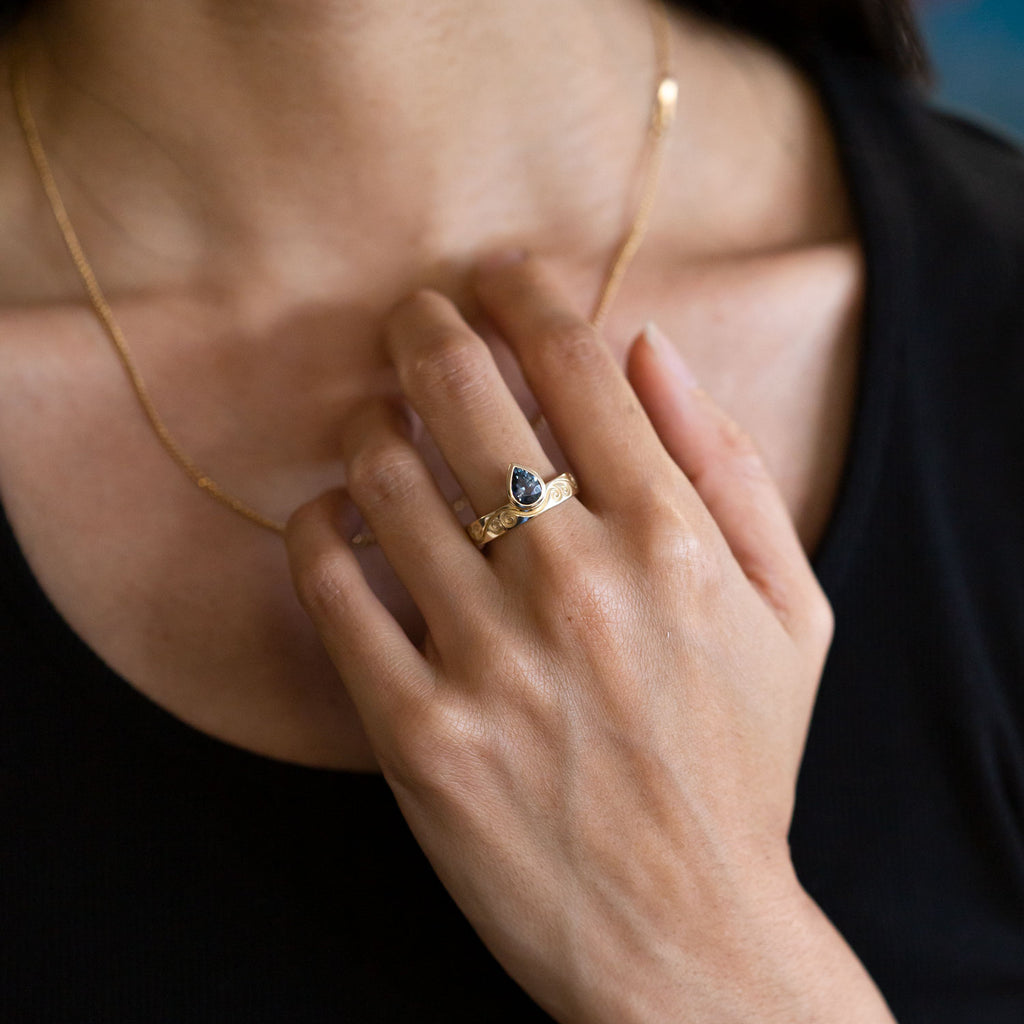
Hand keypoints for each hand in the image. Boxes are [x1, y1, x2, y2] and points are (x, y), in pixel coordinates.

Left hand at [286, 254, 893, 1022]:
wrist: (682, 933)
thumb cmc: (742, 763)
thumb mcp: (793, 613)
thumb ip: (730, 467)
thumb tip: (649, 350)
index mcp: (674, 541)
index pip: (573, 359)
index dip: (520, 289)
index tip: (493, 273)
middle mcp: (577, 584)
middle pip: (458, 393)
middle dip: (420, 326)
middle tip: (408, 317)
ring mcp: (487, 659)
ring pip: (379, 476)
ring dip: (367, 427)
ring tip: (377, 427)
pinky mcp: (415, 731)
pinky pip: (328, 583)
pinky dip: (316, 528)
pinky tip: (336, 520)